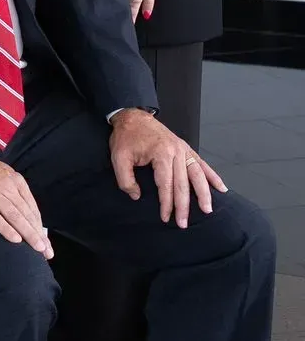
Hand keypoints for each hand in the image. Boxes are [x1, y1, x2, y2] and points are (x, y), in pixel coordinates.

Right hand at [0, 142, 52, 258]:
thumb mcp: (4, 173)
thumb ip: (16, 190)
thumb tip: (28, 212)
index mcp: (16, 181)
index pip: (32, 208)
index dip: (40, 227)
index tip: (46, 243)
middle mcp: (7, 187)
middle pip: (26, 214)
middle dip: (38, 234)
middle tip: (47, 252)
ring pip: (14, 216)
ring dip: (28, 233)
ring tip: (37, 248)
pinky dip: (5, 227)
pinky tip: (14, 239)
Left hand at [109, 107, 226, 227]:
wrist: (132, 116)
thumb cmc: (126, 136)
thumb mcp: (118, 157)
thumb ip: (125, 179)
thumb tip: (136, 196)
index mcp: (161, 153)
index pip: (166, 184)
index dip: (166, 203)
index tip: (166, 217)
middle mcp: (176, 151)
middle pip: (184, 183)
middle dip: (184, 205)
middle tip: (184, 223)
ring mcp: (183, 149)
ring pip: (198, 175)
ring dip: (204, 194)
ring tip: (207, 210)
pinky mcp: (186, 148)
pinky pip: (202, 164)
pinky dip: (213, 176)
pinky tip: (221, 188)